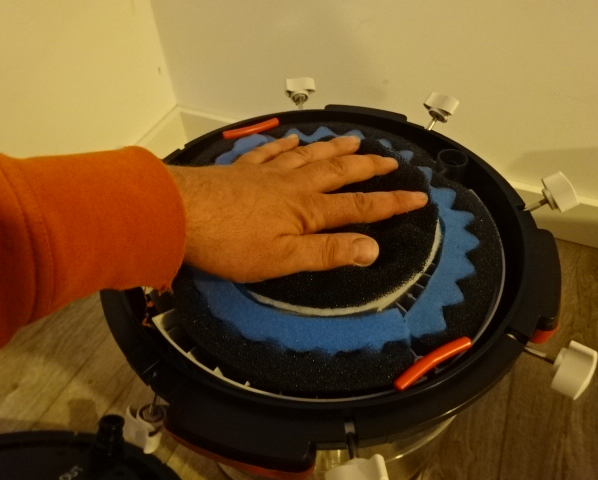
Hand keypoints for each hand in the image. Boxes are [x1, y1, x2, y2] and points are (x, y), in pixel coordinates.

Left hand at [168, 135, 427, 282]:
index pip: (359, 207)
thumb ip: (328, 253)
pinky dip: (285, 144)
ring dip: (333, 148)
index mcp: (307, 210)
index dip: (391, 204)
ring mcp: (266, 174)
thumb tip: (372, 249)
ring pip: (308, 156)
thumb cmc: (230, 243)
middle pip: (337, 172)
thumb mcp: (284, 259)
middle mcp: (292, 185)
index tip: (418, 197)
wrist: (179, 214)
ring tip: (353, 140)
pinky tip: (292, 139)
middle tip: (389, 159)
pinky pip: (270, 152)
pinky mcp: (241, 170)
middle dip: (367, 166)